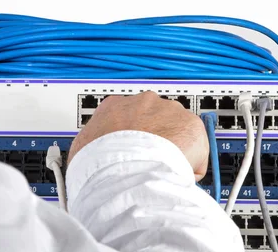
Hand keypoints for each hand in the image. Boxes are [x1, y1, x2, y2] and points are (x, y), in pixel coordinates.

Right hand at [68, 91, 208, 180]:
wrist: (124, 170)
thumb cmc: (99, 163)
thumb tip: (87, 159)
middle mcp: (144, 102)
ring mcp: (169, 111)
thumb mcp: (81, 150)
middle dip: (155, 138)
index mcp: (114, 106)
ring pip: (177, 131)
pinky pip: (196, 149)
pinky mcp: (191, 126)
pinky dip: (191, 163)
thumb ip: (91, 146)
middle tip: (150, 160)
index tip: (134, 147)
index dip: (132, 134)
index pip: (127, 115)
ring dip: (174, 149)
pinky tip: (178, 175)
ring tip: (164, 170)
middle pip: (155, 118)